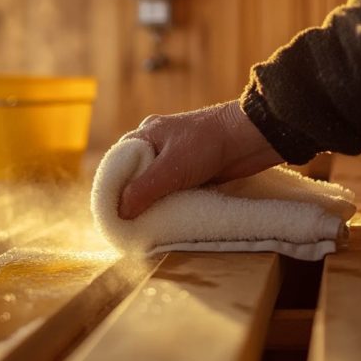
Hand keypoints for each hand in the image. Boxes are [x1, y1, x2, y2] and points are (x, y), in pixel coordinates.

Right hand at [118, 100, 283, 218]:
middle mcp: (156, 146)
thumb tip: (120, 212)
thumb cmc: (207, 143)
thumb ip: (143, 190)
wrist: (251, 138)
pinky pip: (173, 191)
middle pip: (135, 177)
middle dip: (133, 199)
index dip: (111, 189)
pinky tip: (167, 218)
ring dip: (153, 203)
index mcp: (144, 135)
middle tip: (127, 224)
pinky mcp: (193, 172)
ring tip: (145, 225)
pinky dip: (170, 203)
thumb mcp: (169, 168)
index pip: (116, 164)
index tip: (108, 213)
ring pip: (155, 186)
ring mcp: (175, 159)